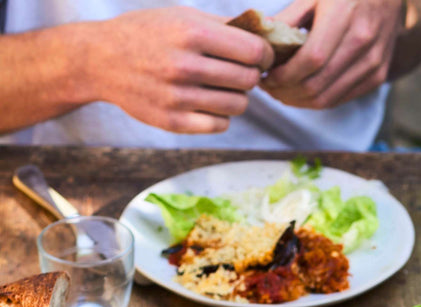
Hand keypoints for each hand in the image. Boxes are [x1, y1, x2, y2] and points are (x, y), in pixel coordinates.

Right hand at [90, 8, 268, 134]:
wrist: (101, 60)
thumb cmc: (148, 33)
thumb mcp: (182, 16)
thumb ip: (223, 25)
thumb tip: (266, 32)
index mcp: (192, 34)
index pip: (253, 51)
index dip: (264, 54)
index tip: (261, 56)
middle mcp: (186, 66)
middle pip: (248, 80)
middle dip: (251, 75)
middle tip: (241, 72)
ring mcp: (179, 97)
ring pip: (237, 105)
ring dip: (237, 97)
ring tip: (224, 87)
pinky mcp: (173, 122)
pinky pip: (219, 125)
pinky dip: (221, 116)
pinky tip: (210, 104)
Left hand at [262, 0, 405, 107]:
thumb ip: (289, 18)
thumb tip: (262, 42)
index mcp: (345, 16)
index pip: (311, 60)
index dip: (284, 75)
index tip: (266, 76)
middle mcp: (363, 43)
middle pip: (316, 85)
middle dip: (286, 92)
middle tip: (269, 87)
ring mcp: (374, 63)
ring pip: (327, 99)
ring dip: (299, 101)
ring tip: (282, 91)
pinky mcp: (378, 76)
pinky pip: (341, 99)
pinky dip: (317, 100)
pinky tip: (302, 91)